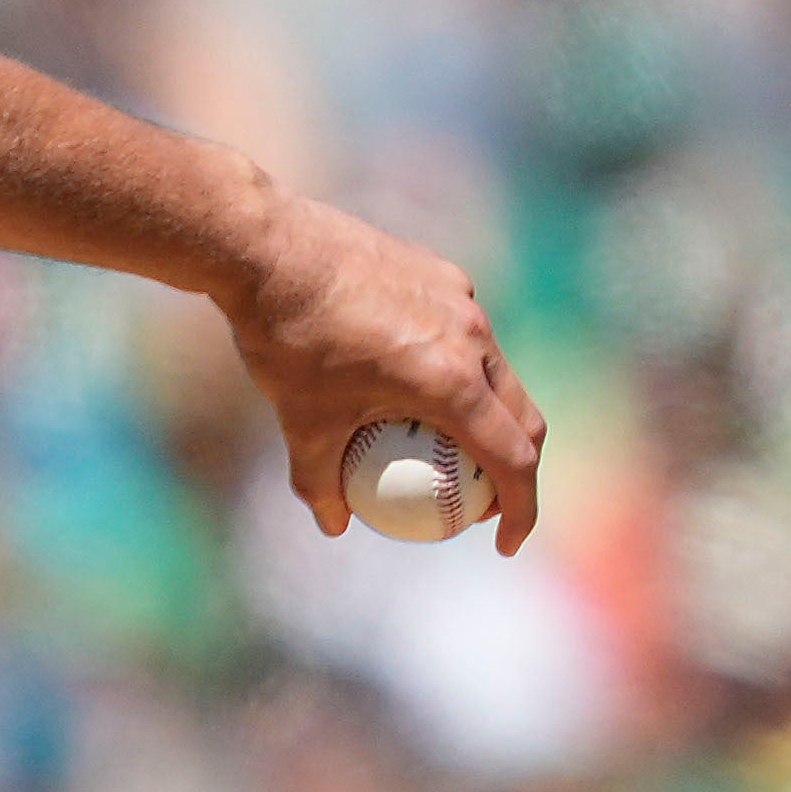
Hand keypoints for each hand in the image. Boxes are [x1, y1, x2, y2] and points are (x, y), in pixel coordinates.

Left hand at [227, 190, 542, 551]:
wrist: (268, 248)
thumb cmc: (285, 341)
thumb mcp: (300, 423)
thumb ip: (320, 480)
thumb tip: (333, 525)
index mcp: (450, 382)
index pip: (512, 458)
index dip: (521, 509)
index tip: (503, 543)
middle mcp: (471, 338)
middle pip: (522, 414)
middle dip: (519, 465)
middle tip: (489, 500)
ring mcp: (462, 300)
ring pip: (497, 369)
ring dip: (492, 413)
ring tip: (459, 443)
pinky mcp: (444, 274)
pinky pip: (465, 331)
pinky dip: (458, 367)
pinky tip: (415, 379)